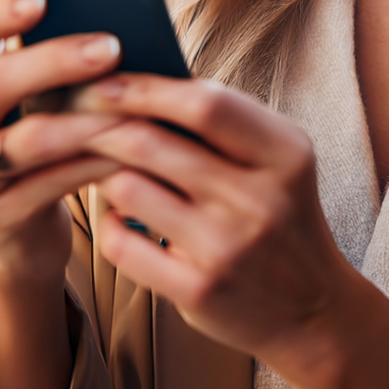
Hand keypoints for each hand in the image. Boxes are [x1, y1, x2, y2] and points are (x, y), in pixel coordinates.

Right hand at [0, 0, 123, 285]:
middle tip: (110, 47)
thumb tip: (128, 13)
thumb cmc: (55, 143)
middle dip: (56, 60)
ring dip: (83, 121)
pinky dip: (95, 166)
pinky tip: (132, 154)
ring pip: (26, 140)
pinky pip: (50, 186)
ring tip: (131, 109)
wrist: (29, 233)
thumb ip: (68, 63)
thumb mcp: (50, 100)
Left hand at [76, 75, 388, 388]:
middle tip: (76, 116)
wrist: (312, 308)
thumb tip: (145, 82)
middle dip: (104, 125)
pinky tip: (115, 215)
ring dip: (105, 173)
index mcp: (285, 152)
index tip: (106, 81)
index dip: (147, 88)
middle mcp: (259, 198)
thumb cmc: (282, 213)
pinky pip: (123, 245)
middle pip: (154, 144)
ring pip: (130, 190)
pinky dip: (108, 223)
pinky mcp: (199, 292)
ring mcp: (228, 248)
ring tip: (101, 167)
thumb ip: (227, 122)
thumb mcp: (279, 159)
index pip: (206, 104)